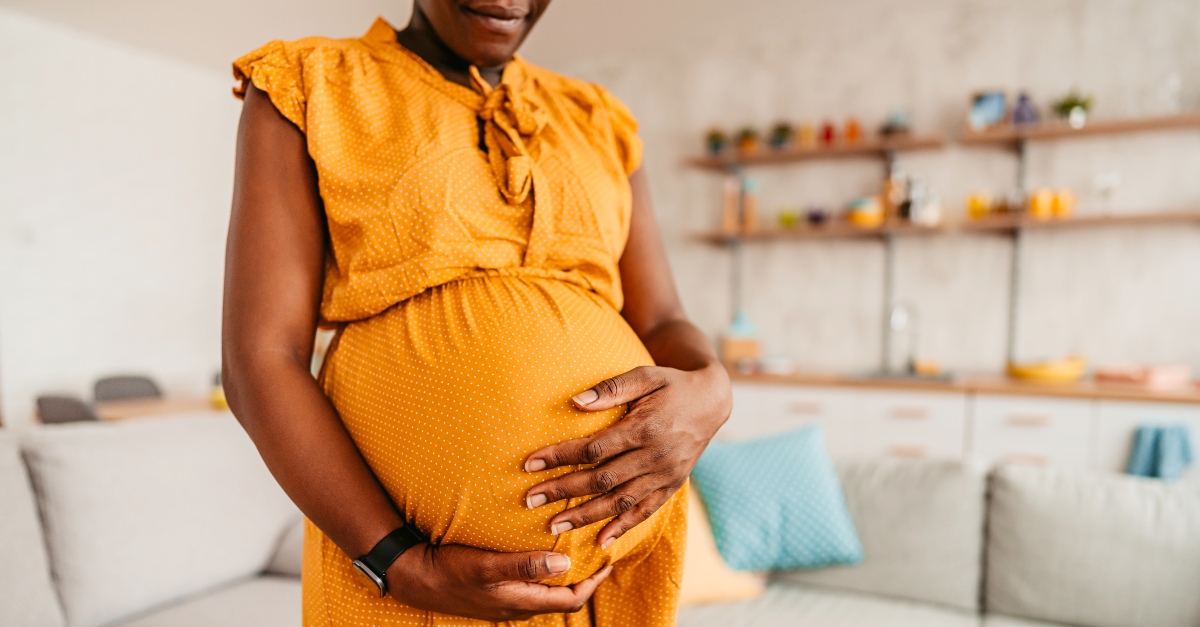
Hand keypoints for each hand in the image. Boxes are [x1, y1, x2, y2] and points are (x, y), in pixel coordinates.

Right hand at [387, 542, 611, 620]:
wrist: (415, 577)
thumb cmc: (451, 570)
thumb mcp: (487, 566)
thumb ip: (525, 566)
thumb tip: (563, 565)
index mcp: (522, 602)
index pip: (571, 600)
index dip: (594, 582)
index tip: (608, 560)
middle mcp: (518, 606)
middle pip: (563, 598)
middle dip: (584, 579)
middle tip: (598, 553)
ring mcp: (507, 602)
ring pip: (547, 593)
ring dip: (564, 576)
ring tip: (577, 552)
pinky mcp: (496, 593)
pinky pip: (531, 587)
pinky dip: (545, 574)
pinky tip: (543, 555)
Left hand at [522, 363, 730, 547]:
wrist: (712, 401)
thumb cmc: (671, 385)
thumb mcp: (645, 376)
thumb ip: (611, 389)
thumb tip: (575, 402)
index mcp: (644, 428)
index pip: (593, 449)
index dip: (560, 457)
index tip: (531, 464)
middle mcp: (655, 457)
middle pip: (601, 480)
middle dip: (563, 491)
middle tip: (530, 500)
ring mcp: (665, 475)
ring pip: (620, 502)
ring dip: (585, 516)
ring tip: (554, 526)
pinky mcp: (672, 486)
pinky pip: (645, 512)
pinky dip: (623, 527)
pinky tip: (600, 540)